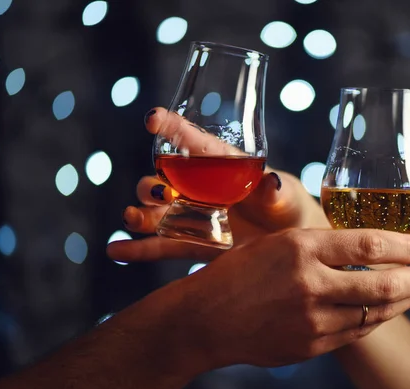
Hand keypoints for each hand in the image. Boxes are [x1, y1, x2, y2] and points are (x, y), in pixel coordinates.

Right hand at [107, 107, 327, 262]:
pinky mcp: (195, 244)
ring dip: (141, 213)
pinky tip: (116, 250)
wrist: (293, 249)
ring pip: (158, 211)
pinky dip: (138, 249)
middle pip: (166, 179)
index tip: (152, 117)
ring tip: (132, 219)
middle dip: (153, 184)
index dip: (174, 127)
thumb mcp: (290, 199)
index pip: (197, 143)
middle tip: (160, 193)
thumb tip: (273, 183)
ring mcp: (196, 217)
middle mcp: (204, 189)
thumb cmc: (293, 211)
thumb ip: (278, 192)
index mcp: (226, 166)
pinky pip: (163, 246)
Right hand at [169, 228, 409, 367]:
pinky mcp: (311, 346)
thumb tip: (363, 244)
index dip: (403, 246)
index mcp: (300, 248)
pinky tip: (388, 309)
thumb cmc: (237, 272)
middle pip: (383, 283)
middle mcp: (310, 284)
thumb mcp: (275, 242)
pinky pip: (357, 332)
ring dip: (405, 300)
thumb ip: (318, 244)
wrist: (205, 319)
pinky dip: (378, 319)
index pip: (369, 244)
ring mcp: (312, 320)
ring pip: (376, 312)